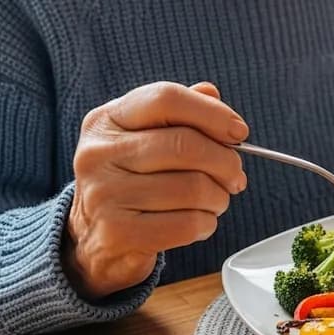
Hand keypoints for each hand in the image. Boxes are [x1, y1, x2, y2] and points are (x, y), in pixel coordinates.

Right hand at [63, 81, 248, 299]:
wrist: (94, 240)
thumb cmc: (131, 182)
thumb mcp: (143, 138)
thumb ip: (177, 112)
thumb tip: (211, 94)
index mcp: (105, 120)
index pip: (165, 99)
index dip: (212, 113)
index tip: (239, 133)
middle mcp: (98, 154)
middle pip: (185, 145)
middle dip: (226, 162)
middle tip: (235, 176)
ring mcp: (104, 195)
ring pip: (192, 188)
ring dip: (219, 197)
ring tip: (215, 201)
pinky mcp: (117, 234)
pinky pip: (187, 224)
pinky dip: (206, 224)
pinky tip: (200, 221)